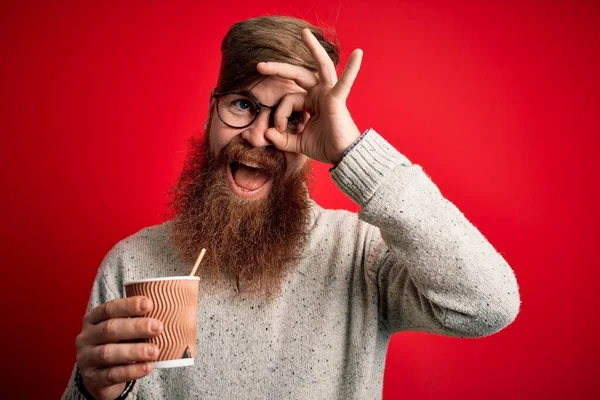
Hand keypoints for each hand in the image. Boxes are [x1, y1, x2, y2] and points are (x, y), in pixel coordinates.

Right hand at [75, 297, 162, 399]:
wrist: (98, 376)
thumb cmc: (117, 344)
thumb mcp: (122, 330)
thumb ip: (137, 320)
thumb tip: (171, 311)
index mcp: (93, 319)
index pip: (109, 308)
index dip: (128, 305)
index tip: (149, 304)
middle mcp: (86, 337)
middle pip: (109, 329)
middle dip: (136, 327)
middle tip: (158, 327)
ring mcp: (86, 358)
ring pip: (108, 353)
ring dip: (134, 351)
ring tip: (154, 351)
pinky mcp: (92, 378)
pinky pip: (112, 375)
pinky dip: (131, 371)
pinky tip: (147, 367)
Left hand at [257, 28, 363, 164]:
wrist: (342, 156)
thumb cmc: (324, 147)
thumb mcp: (296, 143)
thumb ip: (281, 139)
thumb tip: (265, 134)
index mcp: (310, 102)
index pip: (287, 100)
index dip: (279, 115)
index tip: (277, 131)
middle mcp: (319, 94)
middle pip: (297, 75)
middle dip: (278, 69)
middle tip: (260, 66)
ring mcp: (329, 94)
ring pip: (320, 66)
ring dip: (313, 48)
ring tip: (304, 33)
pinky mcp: (337, 99)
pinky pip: (345, 82)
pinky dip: (352, 68)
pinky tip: (358, 53)